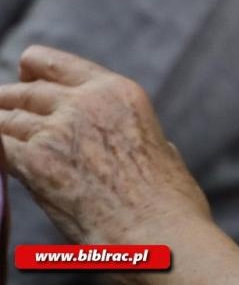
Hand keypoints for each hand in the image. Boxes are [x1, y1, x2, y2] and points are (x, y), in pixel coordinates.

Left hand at [0, 46, 210, 245]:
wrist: (156, 229)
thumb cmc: (165, 199)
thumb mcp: (156, 143)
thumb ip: (127, 132)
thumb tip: (117, 139)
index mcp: (118, 92)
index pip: (60, 65)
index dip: (35, 66)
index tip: (24, 70)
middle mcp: (87, 101)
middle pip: (27, 92)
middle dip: (10, 102)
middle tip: (2, 109)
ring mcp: (58, 129)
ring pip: (7, 119)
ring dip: (1, 129)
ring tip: (1, 136)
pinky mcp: (35, 161)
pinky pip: (0, 146)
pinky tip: (1, 158)